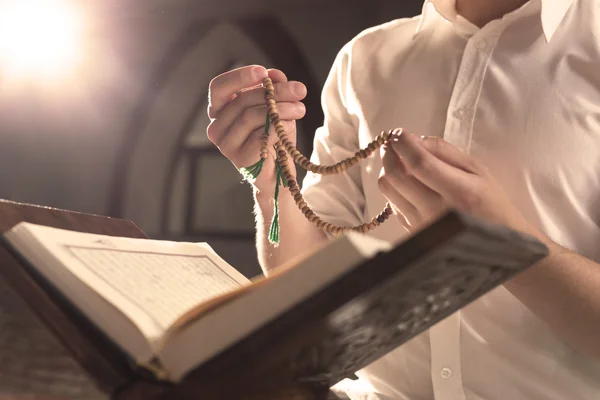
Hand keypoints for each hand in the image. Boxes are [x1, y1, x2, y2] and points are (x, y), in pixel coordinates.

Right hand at [207, 65, 306, 194]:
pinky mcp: (240, 159)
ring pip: (250, 116)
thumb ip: (272, 89)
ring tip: (301, 109)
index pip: (219, 88)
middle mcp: (217, 127)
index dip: (239, 77)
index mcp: (220, 111)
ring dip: (281, 109)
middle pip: (242, 100)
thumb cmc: (273, 137)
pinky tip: (291, 125)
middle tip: (299, 89)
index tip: (263, 72)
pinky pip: (259, 137)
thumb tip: (274, 74)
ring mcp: (226, 145)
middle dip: (275, 92)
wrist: (279, 172)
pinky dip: (278, 128)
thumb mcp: (275, 108)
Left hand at [378, 131, 541, 237]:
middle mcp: (436, 212)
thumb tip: (414, 139)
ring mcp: (421, 225)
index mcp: (459, 192)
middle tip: (393, 142)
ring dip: (387, 169)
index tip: (398, 133)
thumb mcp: (477, 170)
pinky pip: (392, 203)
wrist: (495, 244)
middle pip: (395, 176)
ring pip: (388, 190)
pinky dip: (395, 187)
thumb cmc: (490, 202)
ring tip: (399, 160)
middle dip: (389, 153)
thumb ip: (444, 151)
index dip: (404, 144)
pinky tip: (407, 182)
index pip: (419, 164)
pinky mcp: (412, 233)